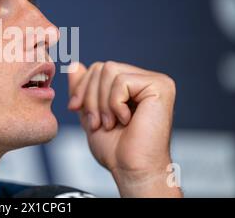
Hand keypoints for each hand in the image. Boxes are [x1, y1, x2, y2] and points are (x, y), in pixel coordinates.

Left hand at [67, 61, 181, 196]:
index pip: (98, 68)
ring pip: (110, 71)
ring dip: (102, 103)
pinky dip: (115, 104)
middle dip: (90, 97)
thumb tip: (74, 65)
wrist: (131, 170)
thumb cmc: (115, 148)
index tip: (76, 109)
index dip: (82, 88)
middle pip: (102, 67)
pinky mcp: (160, 86)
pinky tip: (126, 120)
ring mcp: (155, 81)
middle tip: (97, 122)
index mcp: (132, 84)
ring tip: (110, 123)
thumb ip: (84, 88)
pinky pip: (121, 81)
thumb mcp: (90, 112)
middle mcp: (146, 79)